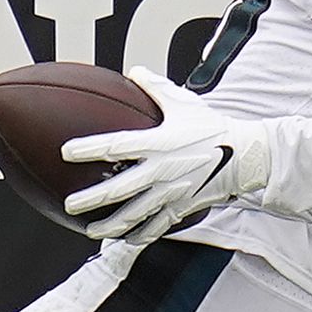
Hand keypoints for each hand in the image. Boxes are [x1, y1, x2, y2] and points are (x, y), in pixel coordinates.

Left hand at [60, 66, 271, 243]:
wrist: (245, 155)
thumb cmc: (212, 126)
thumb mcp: (184, 102)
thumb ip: (155, 86)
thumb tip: (133, 71)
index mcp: (158, 143)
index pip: (116, 145)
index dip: (89, 148)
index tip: (66, 151)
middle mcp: (161, 171)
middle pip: (119, 189)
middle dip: (92, 199)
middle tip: (70, 205)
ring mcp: (171, 192)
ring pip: (135, 215)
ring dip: (111, 226)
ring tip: (90, 232)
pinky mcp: (182, 207)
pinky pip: (157, 225)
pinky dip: (140, 235)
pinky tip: (125, 240)